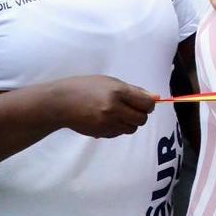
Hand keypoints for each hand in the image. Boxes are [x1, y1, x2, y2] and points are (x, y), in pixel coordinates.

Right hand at [41, 76, 157, 138]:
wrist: (60, 103)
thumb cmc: (85, 87)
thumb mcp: (109, 82)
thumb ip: (133, 91)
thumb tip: (155, 98)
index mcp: (117, 92)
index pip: (146, 104)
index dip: (148, 104)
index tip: (143, 103)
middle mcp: (114, 109)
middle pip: (142, 119)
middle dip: (139, 114)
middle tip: (129, 108)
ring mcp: (108, 123)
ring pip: (132, 128)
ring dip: (129, 122)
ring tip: (116, 113)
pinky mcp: (102, 133)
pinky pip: (120, 133)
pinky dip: (118, 128)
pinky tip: (106, 119)